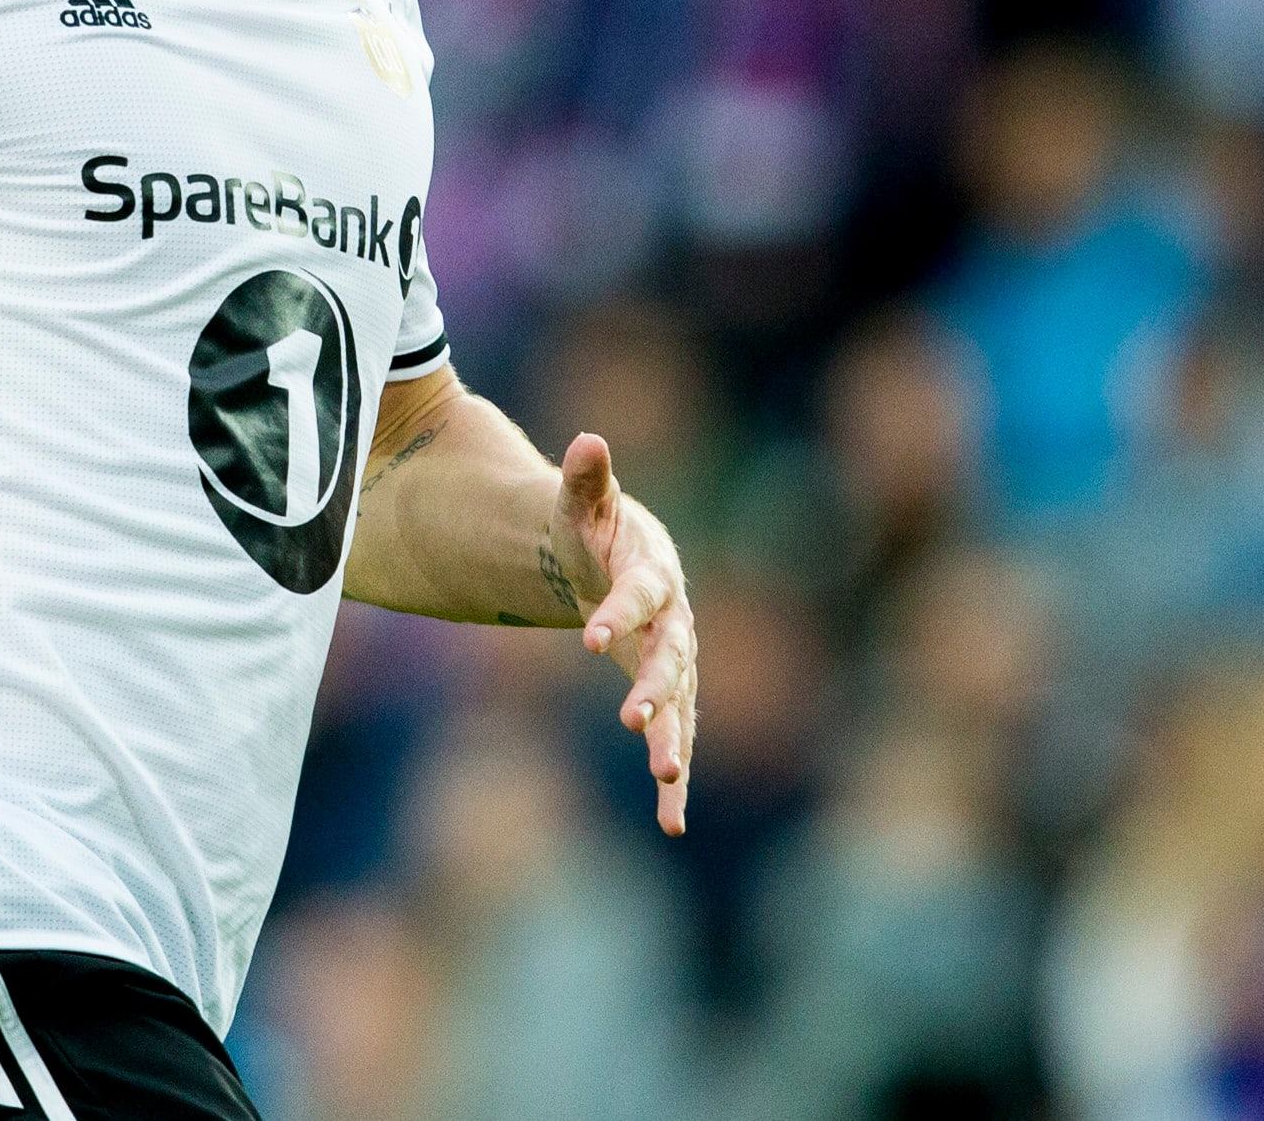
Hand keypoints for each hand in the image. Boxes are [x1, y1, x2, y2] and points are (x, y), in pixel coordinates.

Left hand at [553, 432, 695, 835]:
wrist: (618, 559)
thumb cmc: (594, 529)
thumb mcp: (582, 504)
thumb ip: (586, 478)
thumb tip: (587, 440)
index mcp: (651, 573)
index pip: (639, 594)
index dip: (618, 613)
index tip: (590, 639)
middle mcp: (674, 620)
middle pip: (671, 656)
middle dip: (656, 688)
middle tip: (633, 720)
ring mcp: (676, 660)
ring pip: (681, 704)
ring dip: (673, 739)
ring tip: (667, 778)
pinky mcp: (668, 694)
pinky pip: (675, 736)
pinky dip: (672, 780)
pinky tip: (672, 824)